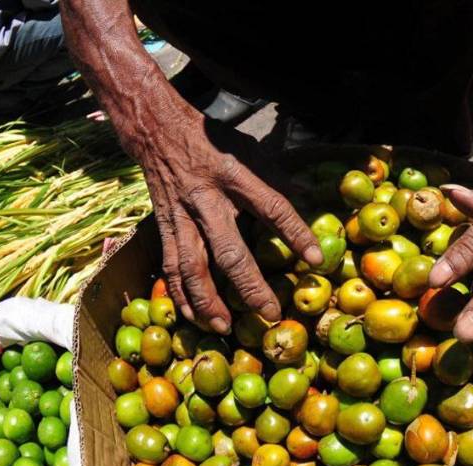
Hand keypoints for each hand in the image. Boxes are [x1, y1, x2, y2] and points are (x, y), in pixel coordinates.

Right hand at [143, 112, 321, 333]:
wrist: (157, 130)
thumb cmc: (212, 140)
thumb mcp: (250, 148)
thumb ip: (278, 177)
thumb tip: (310, 198)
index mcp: (235, 176)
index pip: (272, 207)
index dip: (295, 234)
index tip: (315, 260)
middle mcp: (207, 200)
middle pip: (230, 251)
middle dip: (249, 286)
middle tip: (269, 313)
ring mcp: (181, 217)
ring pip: (192, 267)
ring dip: (209, 301)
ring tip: (225, 327)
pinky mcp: (163, 227)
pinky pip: (170, 266)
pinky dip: (180, 294)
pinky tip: (192, 316)